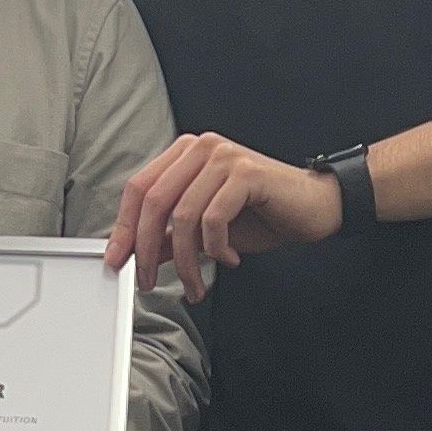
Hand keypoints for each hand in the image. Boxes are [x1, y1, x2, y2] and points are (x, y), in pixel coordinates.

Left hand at [104, 130, 342, 303]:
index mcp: (185, 154)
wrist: (314, 207)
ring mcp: (224, 157)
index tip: (117, 259)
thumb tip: (139, 253)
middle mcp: (201, 147)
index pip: (139, 188)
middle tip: (147, 280)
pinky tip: (228, 258)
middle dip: (146, 248)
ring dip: (185, 260)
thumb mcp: (206, 230)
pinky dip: (215, 248)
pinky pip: (213, 219)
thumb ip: (173, 236)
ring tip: (194, 283)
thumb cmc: (262, 214)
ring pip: (183, 216)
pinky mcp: (246, 173)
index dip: (124, 227)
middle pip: (154, 201)